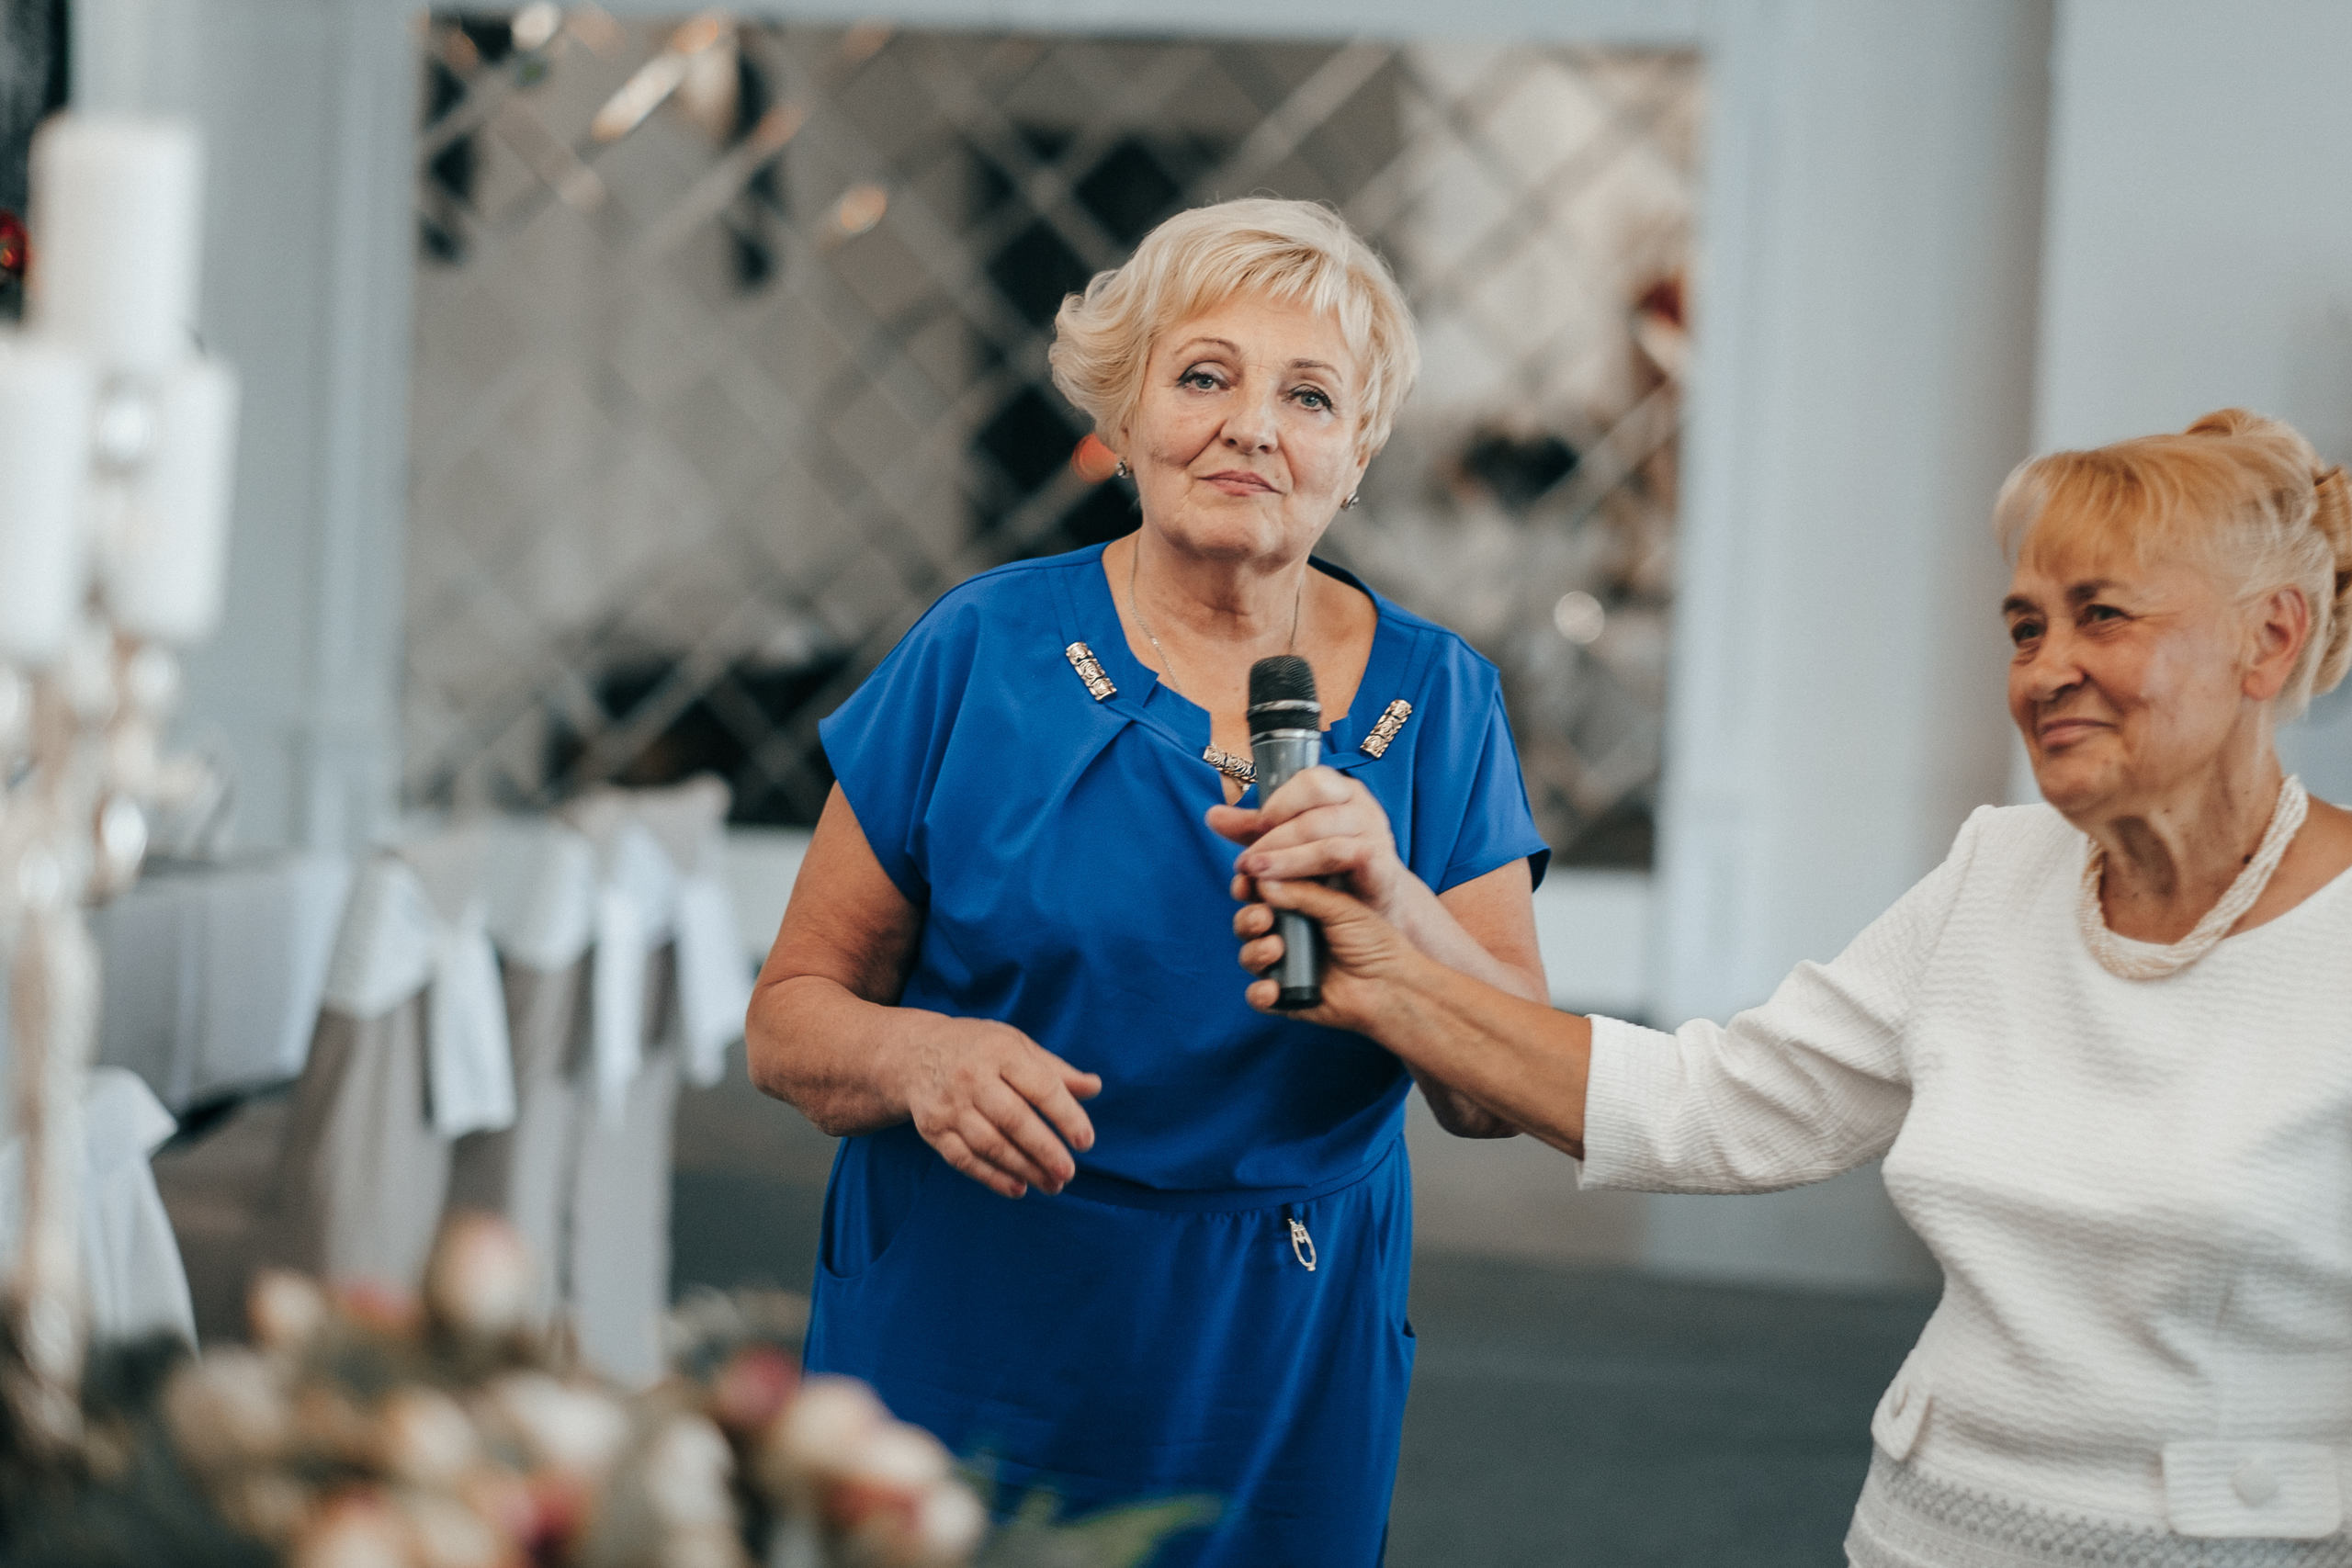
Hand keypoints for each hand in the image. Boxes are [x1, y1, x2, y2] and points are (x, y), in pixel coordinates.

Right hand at [896, 1017, 1100, 1198]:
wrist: (913, 1054)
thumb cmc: (978, 1049)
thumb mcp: (1016, 1045)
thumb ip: (1055, 1070)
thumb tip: (1094, 1087)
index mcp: (999, 1052)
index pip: (1039, 1086)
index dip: (1065, 1115)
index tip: (1085, 1142)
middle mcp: (971, 1078)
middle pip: (1013, 1119)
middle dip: (1044, 1150)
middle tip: (1069, 1172)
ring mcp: (949, 1105)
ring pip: (989, 1144)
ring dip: (1023, 1168)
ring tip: (1052, 1185)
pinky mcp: (933, 1129)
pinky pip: (964, 1159)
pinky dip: (992, 1177)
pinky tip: (1018, 1188)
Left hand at [1206, 767, 1410, 920]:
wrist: (1375, 901)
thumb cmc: (1331, 865)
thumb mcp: (1290, 841)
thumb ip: (1255, 828)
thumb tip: (1212, 815)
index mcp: (1339, 790)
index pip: (1310, 779)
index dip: (1280, 801)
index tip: (1257, 826)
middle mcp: (1359, 804)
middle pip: (1312, 809)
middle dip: (1273, 836)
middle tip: (1244, 861)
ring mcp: (1373, 831)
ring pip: (1323, 834)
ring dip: (1284, 855)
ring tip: (1255, 872)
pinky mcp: (1378, 861)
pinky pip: (1343, 857)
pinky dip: (1310, 868)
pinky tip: (1290, 885)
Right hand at [1232, 874, 1416, 1031]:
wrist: (1392, 984)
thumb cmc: (1374, 940)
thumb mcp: (1340, 906)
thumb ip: (1302, 892)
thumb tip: (1262, 880)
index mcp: (1300, 906)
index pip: (1263, 892)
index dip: (1249, 887)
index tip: (1245, 881)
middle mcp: (1288, 934)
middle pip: (1249, 923)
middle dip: (1249, 919)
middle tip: (1263, 918)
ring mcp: (1285, 965)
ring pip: (1249, 956)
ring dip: (1254, 951)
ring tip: (1276, 949)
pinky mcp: (1286, 996)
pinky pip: (1258, 996)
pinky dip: (1260, 992)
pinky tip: (1272, 989)